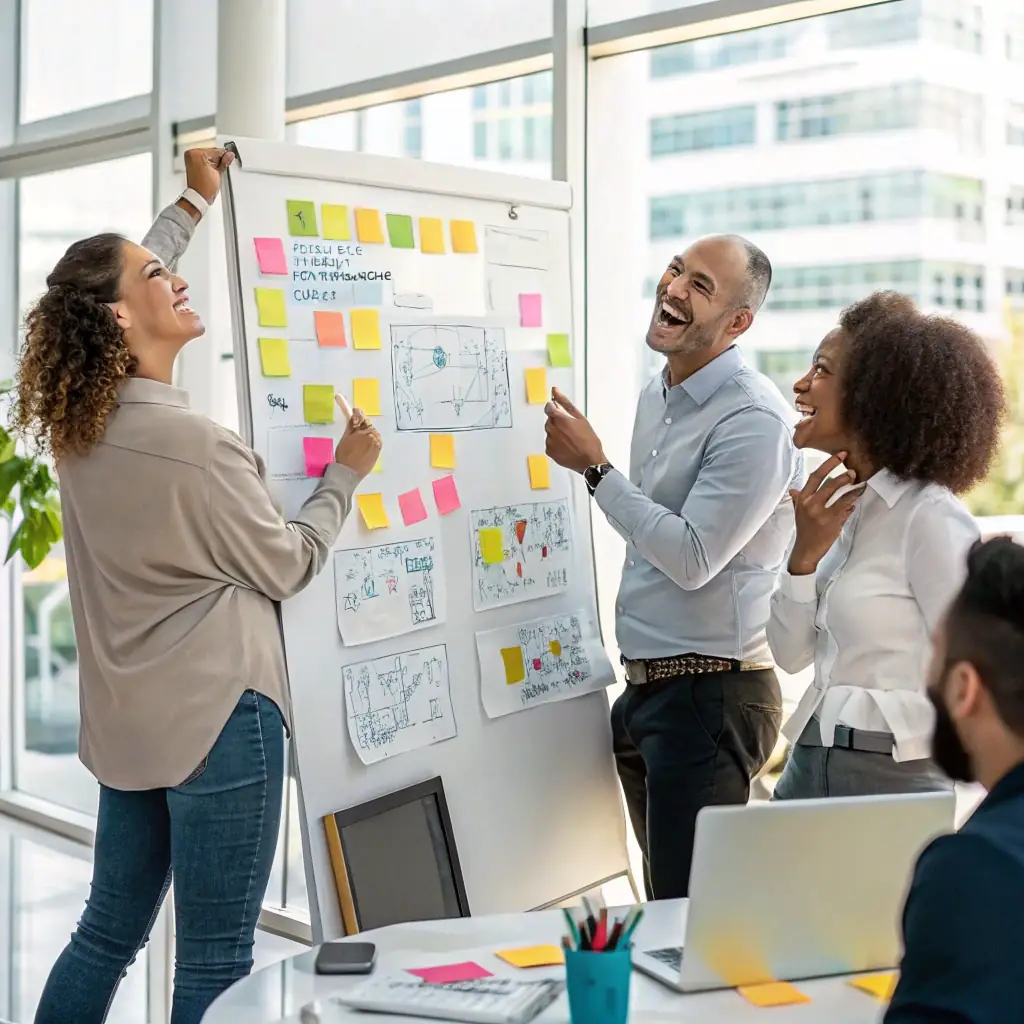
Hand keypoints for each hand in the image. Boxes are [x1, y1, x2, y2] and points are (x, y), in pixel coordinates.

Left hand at [183, 147, 234, 204]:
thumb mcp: (218, 173)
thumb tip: (229, 155)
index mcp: (196, 154)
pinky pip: (203, 160)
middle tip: (224, 164)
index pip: (215, 151)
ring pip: (207, 157)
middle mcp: (191, 155)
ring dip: (214, 162)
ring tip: (217, 171)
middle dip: (218, 159)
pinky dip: (209, 164)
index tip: (229, 156)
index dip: (224, 155)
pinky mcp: (191, 164)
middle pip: (210, 153)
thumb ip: (224, 162)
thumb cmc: (204, 187)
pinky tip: (213, 171)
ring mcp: (190, 159)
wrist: (198, 197)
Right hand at [334, 407, 381, 478]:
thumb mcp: (345, 438)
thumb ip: (351, 426)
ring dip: (368, 434)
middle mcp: (372, 436)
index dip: (358, 414)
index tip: (355, 410)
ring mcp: (377, 444)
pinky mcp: (378, 451)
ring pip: (373, 434)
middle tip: (356, 428)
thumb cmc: (344, 455)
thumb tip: (353, 416)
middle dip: (363, 425)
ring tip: (359, 440)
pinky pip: (376, 442)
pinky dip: (372, 441)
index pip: (362, 418)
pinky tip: (365, 445)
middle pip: (368, 426)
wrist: (349, 472)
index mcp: (363, 431)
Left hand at [544, 387, 604, 473]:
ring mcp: (550, 442)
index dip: (554, 408)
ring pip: (549, 432)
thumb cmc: (589, 441)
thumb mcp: (580, 418)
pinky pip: (550, 444)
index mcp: (560, 420)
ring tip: (570, 439)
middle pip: (549, 420)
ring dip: (557, 433)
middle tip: (570, 428)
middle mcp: (552, 430)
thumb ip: (565, 403)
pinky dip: (556, 444)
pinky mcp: (549, 452)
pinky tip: (567, 446)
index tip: (559, 411)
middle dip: (557, 422)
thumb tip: (555, 391)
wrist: (590, 461)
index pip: (548, 407)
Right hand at [788, 453, 861, 575]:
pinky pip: (846, 508)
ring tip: (861, 485)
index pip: (816, 476)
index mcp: (802, 499)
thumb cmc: (804, 530)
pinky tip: (855, 502)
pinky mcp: (832, 522)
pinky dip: (852, 504)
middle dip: (844, 475)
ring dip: (853, 489)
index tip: (840, 455)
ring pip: (841, 496)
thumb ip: (797, 500)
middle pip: (830, 483)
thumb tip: (793, 489)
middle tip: (854, 471)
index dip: (829, 464)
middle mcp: (811, 504)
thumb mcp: (798, 513)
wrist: (806, 550)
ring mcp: (822, 514)